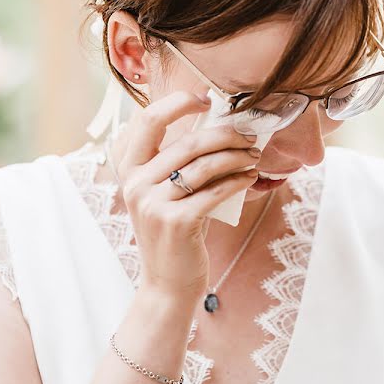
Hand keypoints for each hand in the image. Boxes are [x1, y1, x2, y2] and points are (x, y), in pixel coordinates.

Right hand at [110, 90, 260, 300]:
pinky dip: (238, 180)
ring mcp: (153, 204)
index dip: (178, 103)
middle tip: (248, 137)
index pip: (148, 120)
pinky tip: (250, 178)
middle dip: (225, 135)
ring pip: (204, 165)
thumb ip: (179, 163)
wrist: (168, 283)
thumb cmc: (175, 231)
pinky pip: (215, 191)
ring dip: (236, 157)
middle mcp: (135, 184)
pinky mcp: (176, 222)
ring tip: (253, 157)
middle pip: (187, 142)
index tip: (206, 100)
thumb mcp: (166, 193)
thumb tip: (221, 128)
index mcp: (129, 169)